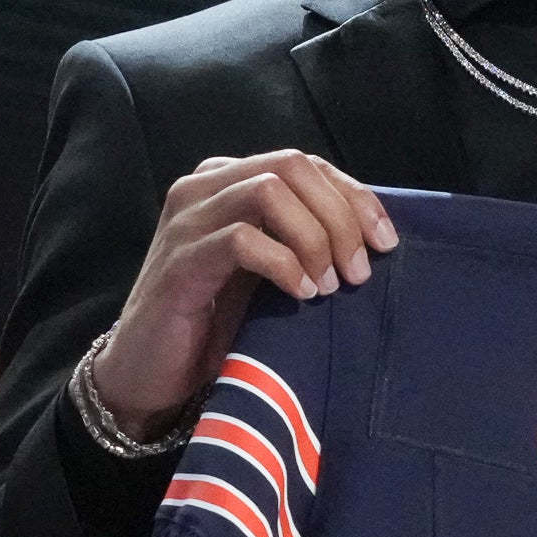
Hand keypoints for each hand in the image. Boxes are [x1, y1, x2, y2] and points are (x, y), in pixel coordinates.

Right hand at [89, 150, 397, 433]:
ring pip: (269, 193)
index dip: (354, 196)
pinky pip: (242, 239)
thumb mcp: (268, 268)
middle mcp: (204, 187)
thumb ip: (303, 238)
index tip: (386, 242)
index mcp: (229, 180)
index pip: (305, 163)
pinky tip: (300, 294)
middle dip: (339, 217)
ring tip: (328, 284)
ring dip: (314, 238)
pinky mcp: (180, 261)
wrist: (151, 372)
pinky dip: (283, 264)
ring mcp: (187, 221)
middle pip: (291, 167)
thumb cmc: (215, 320)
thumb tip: (373, 235)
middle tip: (358, 271)